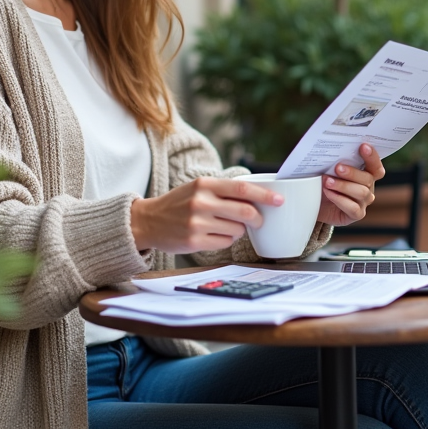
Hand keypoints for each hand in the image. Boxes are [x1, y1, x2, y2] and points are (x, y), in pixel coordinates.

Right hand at [130, 177, 282, 253]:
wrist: (148, 221)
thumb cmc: (178, 204)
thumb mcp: (198, 189)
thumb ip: (223, 191)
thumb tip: (257, 198)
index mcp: (204, 185)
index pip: (242, 189)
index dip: (264, 195)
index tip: (279, 200)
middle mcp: (201, 202)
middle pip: (245, 212)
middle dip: (258, 218)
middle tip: (259, 220)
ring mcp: (197, 223)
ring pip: (237, 230)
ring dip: (238, 230)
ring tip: (223, 226)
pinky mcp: (194, 241)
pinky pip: (225, 243)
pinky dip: (226, 240)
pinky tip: (213, 235)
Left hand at [318, 144, 384, 226]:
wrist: (314, 202)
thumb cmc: (324, 181)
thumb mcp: (328, 168)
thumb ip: (334, 159)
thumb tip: (330, 148)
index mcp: (366, 173)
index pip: (375, 166)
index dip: (372, 157)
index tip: (363, 146)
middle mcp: (368, 187)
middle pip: (368, 179)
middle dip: (352, 172)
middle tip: (338, 168)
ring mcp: (363, 202)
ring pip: (361, 192)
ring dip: (343, 186)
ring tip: (327, 181)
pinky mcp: (356, 214)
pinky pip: (353, 208)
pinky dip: (340, 199)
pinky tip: (329, 193)